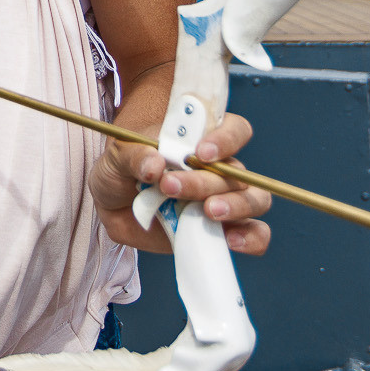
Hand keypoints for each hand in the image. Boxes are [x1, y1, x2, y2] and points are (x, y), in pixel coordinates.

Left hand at [88, 113, 272, 254]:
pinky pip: (255, 235)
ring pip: (254, 199)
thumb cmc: (121, 171)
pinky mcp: (222, 232)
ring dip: (235, 206)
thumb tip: (156, 164)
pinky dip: (251, 238)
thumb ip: (134, 155)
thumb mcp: (117, 157)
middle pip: (238, 171)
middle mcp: (220, 169)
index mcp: (200, 141)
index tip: (200, 153)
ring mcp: (224, 201)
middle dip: (207, 181)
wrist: (114, 209)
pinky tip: (229, 240)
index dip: (225, 138)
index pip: (233, 130)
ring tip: (207, 212)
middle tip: (173, 188)